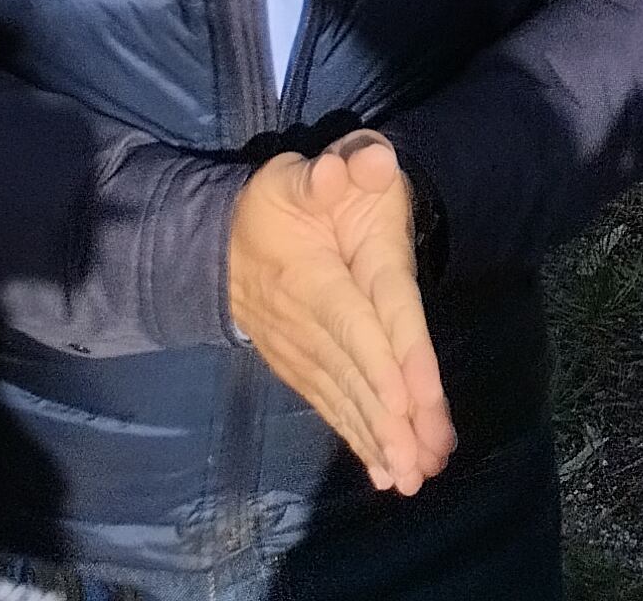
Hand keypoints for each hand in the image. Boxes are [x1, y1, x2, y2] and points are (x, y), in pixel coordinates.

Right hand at [227, 130, 454, 493]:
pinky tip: (383, 471)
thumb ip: (334, 168)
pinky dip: (356, 439)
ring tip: (412, 478)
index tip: (410, 403)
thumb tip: (360, 165)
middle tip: (422, 464)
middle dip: (390, 420)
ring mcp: (304, 351)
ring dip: (378, 440)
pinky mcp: (302, 368)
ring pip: (345, 398)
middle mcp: (312, 321)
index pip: (359, 320)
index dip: (384, 360)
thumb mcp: (300, 171)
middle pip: (357, 373)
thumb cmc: (280, 202)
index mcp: (318, 274)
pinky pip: (331, 406)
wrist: (220, 243)